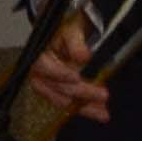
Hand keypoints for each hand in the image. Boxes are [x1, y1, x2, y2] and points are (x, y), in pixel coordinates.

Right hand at [23, 12, 110, 128]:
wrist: (68, 32)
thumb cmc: (66, 29)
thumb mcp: (72, 29)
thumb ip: (76, 42)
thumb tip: (83, 56)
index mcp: (39, 53)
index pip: (42, 66)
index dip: (57, 73)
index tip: (75, 77)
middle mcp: (41, 71)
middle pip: (55, 86)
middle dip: (79, 92)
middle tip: (101, 94)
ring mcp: (50, 83)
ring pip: (62, 98)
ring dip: (83, 107)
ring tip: (102, 112)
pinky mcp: (60, 90)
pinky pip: (70, 102)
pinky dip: (85, 108)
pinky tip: (100, 112)